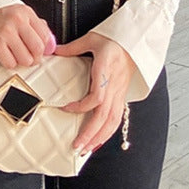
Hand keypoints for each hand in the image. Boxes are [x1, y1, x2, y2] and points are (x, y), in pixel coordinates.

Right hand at [0, 4, 55, 67]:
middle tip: (29, 56)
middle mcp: (17, 21)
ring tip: (15, 55)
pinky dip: (9, 62)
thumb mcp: (16, 11)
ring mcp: (6, 32)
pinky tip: (5, 55)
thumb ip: (34, 24)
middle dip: (35, 57)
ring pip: (26, 59)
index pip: (46, 37)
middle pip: (38, 49)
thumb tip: (49, 41)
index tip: (39, 50)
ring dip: (21, 61)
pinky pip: (10, 63)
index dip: (45, 48)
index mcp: (25, 12)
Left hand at [55, 32, 135, 152]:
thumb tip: (54, 51)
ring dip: (99, 137)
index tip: (66, 108)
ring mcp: (119, 92)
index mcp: (106, 70)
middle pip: (104, 115)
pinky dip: (108, 132)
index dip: (82, 106)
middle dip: (90, 133)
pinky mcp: (121, 95)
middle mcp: (114, 85)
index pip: (97, 96)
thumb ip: (73, 48)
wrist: (135, 41)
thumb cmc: (114, 39)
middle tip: (77, 146)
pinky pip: (117, 117)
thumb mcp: (92, 38)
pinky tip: (98, 140)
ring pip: (112, 120)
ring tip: (86, 149)